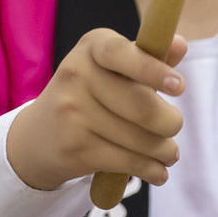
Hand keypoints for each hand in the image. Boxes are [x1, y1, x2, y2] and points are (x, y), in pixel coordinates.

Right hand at [6, 29, 186, 190]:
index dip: (153, 70)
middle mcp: (76, 75)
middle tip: (173, 126)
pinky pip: (128, 162)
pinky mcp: (75, 148)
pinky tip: (158, 172)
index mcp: (92, 48)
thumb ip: (147, 58)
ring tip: (169, 153)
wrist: (37, 136)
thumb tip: (180, 44)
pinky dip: (152, 170)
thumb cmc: (90, 94)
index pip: (122, 54)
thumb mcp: (112, 68)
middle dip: (170, 122)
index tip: (180, 86)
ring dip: (165, 150)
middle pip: (141, 105)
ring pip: (140, 138)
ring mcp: (72, 113)